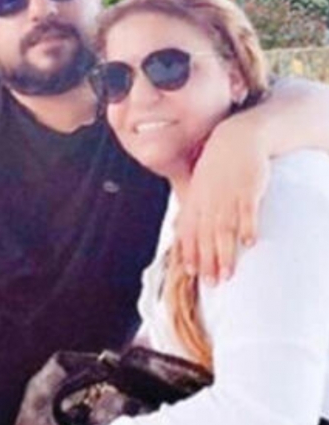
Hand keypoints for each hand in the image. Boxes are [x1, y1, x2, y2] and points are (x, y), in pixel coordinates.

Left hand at [176, 119, 267, 284]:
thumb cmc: (215, 167)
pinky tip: (249, 242)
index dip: (190, 253)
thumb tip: (176, 231)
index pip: (190, 233)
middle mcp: (208, 203)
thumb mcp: (196, 188)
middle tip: (212, 283)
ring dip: (225, 253)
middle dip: (208, 262)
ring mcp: (227, 196)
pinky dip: (247, 226)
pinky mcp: (247, 189)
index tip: (192, 273)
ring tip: (227, 274)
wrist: (234, 140)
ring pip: (225, 229)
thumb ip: (189, 211)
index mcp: (195, 203)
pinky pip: (247, 210)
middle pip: (207, 237)